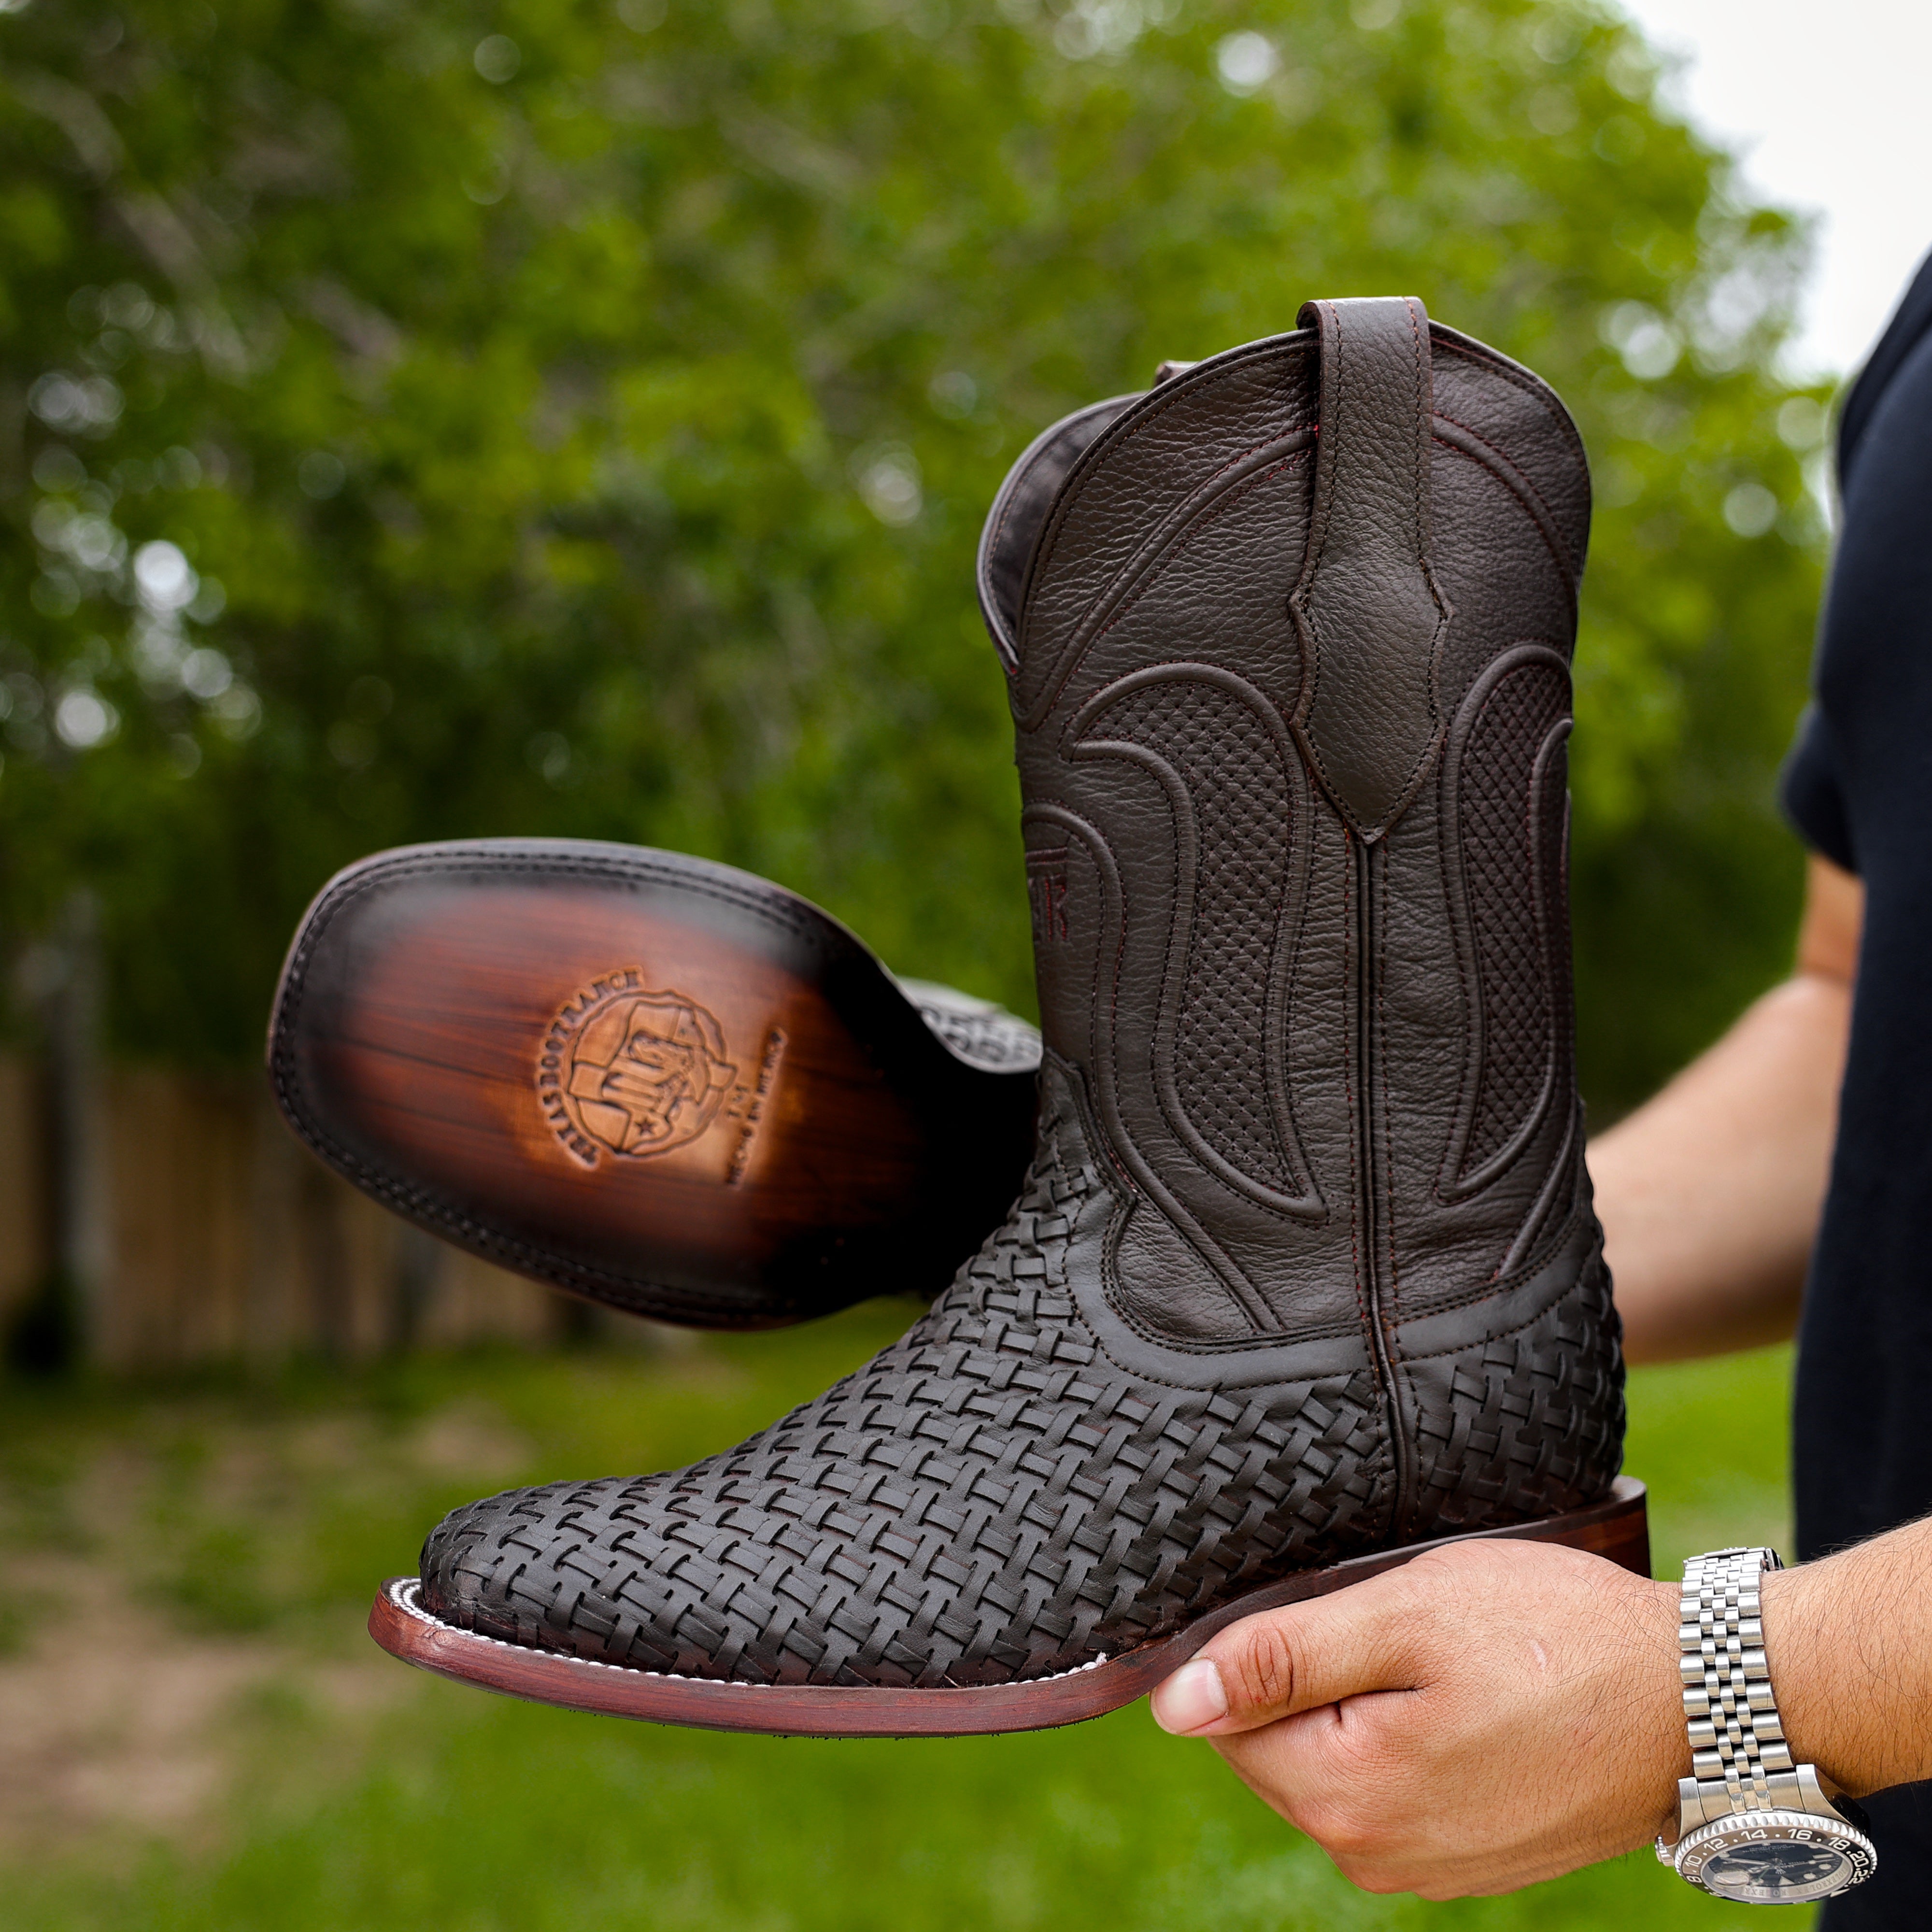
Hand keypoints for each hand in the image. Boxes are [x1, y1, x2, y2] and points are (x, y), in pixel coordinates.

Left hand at [1149, 1539, 1686, 1898]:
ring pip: (1337, 1764)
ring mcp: (1426, 1868)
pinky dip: (1412, 1738)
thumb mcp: (1403, 1612)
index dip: (1269, 1650)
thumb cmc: (1556, 1637)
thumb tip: (1174, 1703)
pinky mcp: (1469, 1860)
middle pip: (1278, 1747)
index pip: (1228, 1719)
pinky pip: (1394, 1789)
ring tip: (1450, 1665)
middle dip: (1319, 1680)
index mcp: (1346, 1795)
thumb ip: (1282, 1657)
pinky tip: (1472, 1701)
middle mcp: (1375, 1855)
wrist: (1697, 1701)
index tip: (1346, 1614)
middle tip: (1407, 1632)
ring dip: (1368, 1706)